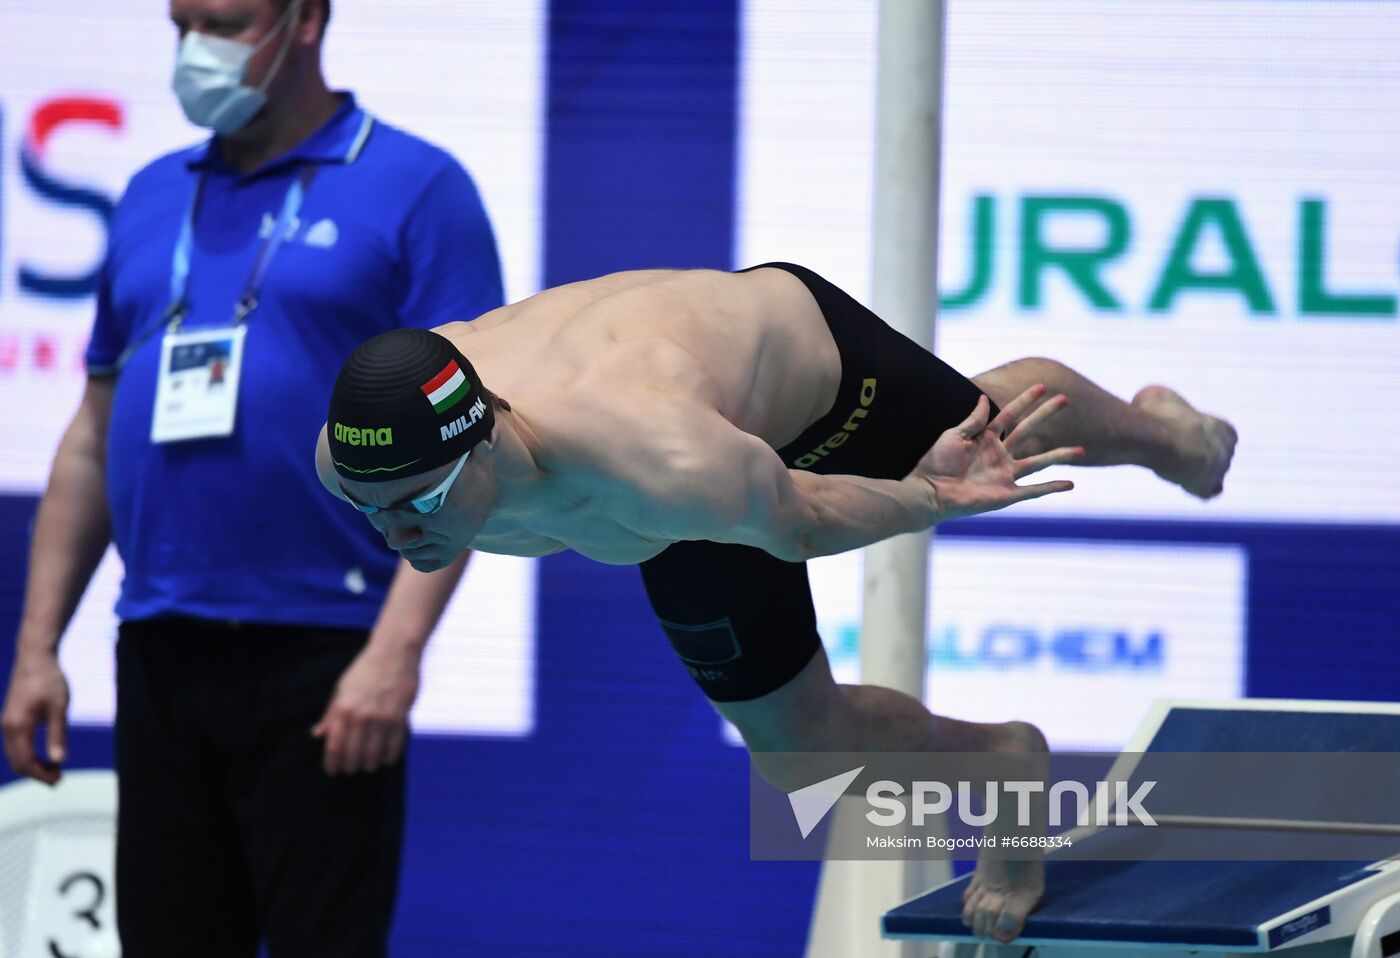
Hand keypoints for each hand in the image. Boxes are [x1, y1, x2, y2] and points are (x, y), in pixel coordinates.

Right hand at [2, 650, 69, 784]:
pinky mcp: (11, 718)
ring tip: (54, 770)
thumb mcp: (59, 707)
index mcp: (17, 726)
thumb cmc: (50, 679)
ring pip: (14, 754)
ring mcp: (7, 723)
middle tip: (59, 779)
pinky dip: (27, 754)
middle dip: (36, 774)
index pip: (25, 761)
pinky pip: (15, 745)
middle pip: (17, 762)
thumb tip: (59, 761)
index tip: (59, 780)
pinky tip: (45, 755)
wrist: (35, 657)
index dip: (41, 775)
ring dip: (32, 765)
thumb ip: (57, 735)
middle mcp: (7, 727)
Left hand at [311, 644, 419, 775]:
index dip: (332, 765)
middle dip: (351, 767)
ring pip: (374, 756)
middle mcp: (361, 717)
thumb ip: (331, 714)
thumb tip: (317, 735)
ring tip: (369, 764)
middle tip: (352, 768)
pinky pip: (394, 748)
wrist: (394, 652)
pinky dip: (389, 758)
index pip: (334, 747)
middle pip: (353, 756)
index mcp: (343, 709)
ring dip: (370, 765)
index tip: (333, 771)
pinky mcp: (401, 718)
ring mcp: (382, 718)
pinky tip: (386, 757)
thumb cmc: (365, 670)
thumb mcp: (341, 689)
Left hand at [913, 385, 1082, 521]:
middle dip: (1046, 415)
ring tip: (1081, 450)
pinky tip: (1071, 484)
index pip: (1010, 415)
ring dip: (1060, 455)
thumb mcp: (954, 435)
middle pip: (1029, 431)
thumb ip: (974, 420)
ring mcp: (1005, 475)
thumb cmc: (936, 463)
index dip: (1025, 401)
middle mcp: (999, 455)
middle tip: (1065, 399)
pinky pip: (1033, 491)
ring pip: (1038, 462)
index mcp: (986, 439)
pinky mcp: (1006, 495)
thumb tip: (985, 398)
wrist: (928, 492)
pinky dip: (1051, 487)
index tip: (1041, 386)